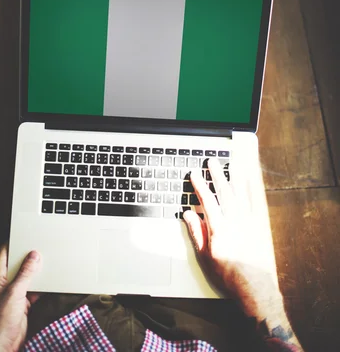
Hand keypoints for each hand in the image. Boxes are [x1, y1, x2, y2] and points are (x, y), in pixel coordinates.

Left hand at [0, 245, 41, 351]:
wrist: (3, 345)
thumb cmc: (0, 322)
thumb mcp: (14, 293)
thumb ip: (25, 273)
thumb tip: (33, 256)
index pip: (4, 253)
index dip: (14, 242)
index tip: (26, 234)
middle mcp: (3, 283)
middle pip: (17, 263)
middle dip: (29, 256)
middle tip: (41, 247)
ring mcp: (13, 293)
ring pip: (26, 276)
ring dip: (36, 272)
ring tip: (47, 262)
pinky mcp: (22, 303)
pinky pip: (33, 288)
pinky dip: (41, 285)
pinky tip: (49, 282)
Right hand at [184, 155, 281, 317]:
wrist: (254, 287)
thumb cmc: (229, 275)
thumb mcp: (205, 257)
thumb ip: (197, 233)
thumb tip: (188, 214)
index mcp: (219, 229)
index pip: (207, 201)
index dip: (199, 186)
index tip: (194, 174)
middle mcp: (235, 221)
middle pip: (224, 192)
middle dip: (217, 175)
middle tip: (211, 162)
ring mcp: (249, 221)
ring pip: (241, 193)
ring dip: (235, 176)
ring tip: (232, 163)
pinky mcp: (260, 224)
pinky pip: (255, 201)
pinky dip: (252, 188)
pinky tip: (249, 179)